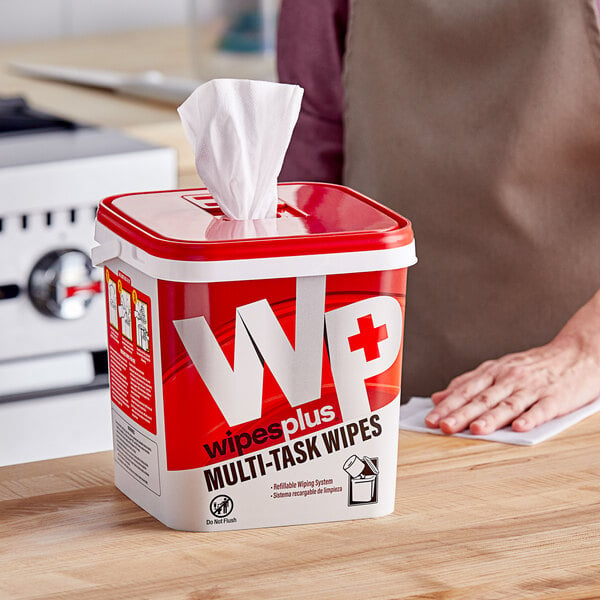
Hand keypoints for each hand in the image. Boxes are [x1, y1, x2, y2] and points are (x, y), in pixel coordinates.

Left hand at [425, 290, 599, 434]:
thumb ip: (469, 383)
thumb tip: (439, 396)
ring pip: (508, 404)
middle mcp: (510, 378)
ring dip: (491, 418)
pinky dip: (530, 419)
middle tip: (445, 427)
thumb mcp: (498, 368)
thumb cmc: (534, 365)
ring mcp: (532, 388)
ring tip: (476, 430)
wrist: (578, 353)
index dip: (447, 405)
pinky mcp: (555, 398)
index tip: (430, 419)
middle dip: (462, 413)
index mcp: (494, 372)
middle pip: (482, 398)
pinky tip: (519, 428)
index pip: (465, 390)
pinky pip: (541, 409)